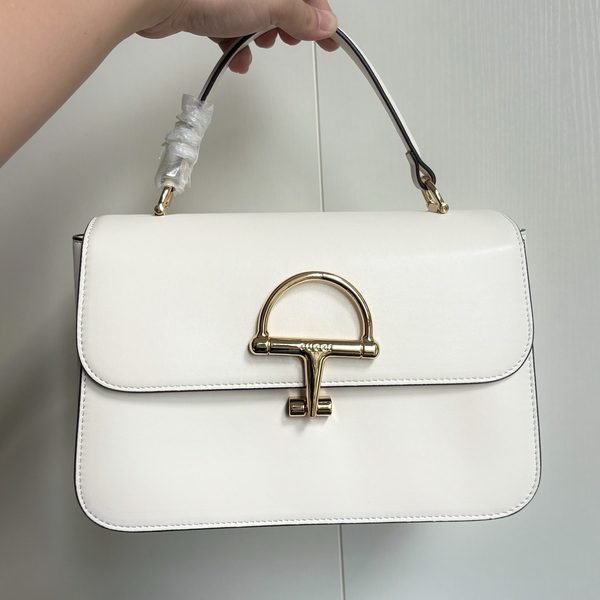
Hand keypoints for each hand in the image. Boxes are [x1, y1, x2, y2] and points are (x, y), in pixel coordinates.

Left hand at [138, 0, 337, 72]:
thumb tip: (324, 24)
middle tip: (288, 40)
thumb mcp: (269, 4)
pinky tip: (234, 57)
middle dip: (286, 26)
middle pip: (281, 2)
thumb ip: (299, 15)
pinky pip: (229, 24)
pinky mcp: (206, 3)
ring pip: (254, 15)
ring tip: (256, 46)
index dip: (320, 16)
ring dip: (259, 37)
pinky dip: (234, 43)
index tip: (330, 39)